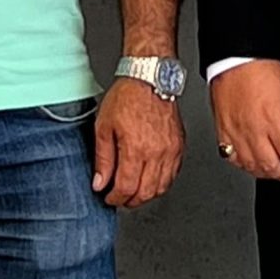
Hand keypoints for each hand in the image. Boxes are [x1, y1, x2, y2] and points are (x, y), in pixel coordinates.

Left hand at [92, 76, 183, 209]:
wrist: (149, 78)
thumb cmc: (127, 96)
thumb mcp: (104, 127)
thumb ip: (103, 159)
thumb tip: (100, 183)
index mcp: (136, 148)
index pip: (127, 188)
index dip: (115, 198)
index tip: (109, 197)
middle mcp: (157, 152)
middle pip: (145, 193)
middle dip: (130, 201)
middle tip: (120, 198)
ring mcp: (171, 150)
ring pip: (161, 187)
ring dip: (146, 195)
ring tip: (134, 191)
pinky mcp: (179, 146)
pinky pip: (173, 175)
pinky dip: (161, 183)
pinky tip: (150, 180)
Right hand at [211, 59, 279, 180]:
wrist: (234, 58)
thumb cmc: (261, 68)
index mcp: (273, 119)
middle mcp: (254, 130)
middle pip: (272, 166)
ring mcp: (236, 133)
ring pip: (252, 166)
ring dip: (267, 173)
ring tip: (277, 171)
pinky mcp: (222, 132)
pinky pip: (232, 158)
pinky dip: (245, 165)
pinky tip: (253, 163)